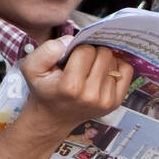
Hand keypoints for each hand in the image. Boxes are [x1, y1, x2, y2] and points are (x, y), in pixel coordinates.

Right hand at [18, 37, 134, 137]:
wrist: (54, 117)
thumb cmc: (45, 89)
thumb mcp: (32, 67)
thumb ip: (47, 50)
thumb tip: (71, 40)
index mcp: (71, 87)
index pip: (85, 50)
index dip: (77, 48)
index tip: (70, 58)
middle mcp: (92, 96)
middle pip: (103, 53)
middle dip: (92, 51)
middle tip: (81, 62)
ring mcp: (106, 101)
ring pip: (115, 60)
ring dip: (103, 59)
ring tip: (89, 69)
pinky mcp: (116, 102)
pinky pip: (127, 71)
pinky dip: (116, 66)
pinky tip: (102, 71)